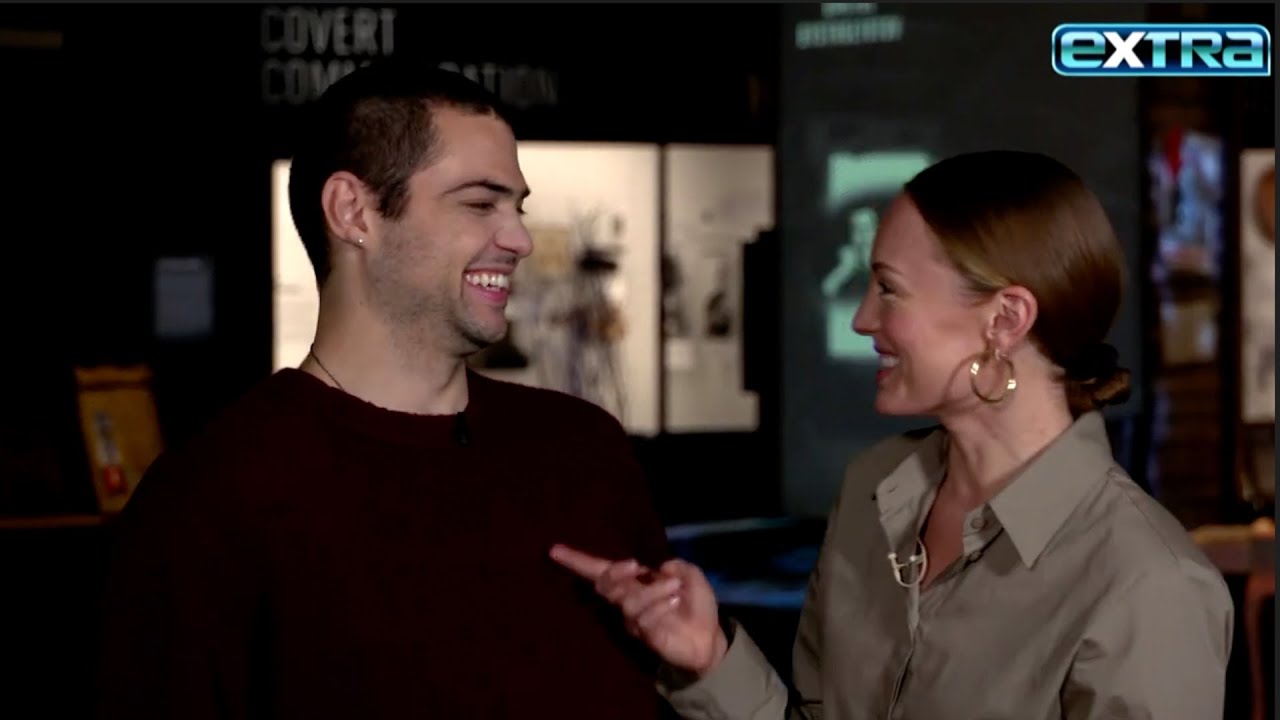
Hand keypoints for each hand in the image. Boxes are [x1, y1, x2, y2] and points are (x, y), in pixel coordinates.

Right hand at [549, 544, 728, 676]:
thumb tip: (660, 567)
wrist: (709, 638)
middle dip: (615, 572)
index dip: (577, 561)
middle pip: (605, 583)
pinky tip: (676, 606)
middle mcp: (627, 600)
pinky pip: (645, 618)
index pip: (601, 570)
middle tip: (635, 566)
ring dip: (654, 590)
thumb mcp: (691, 576)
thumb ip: (676, 566)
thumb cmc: (695, 605)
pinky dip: (662, 606)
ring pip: (629, 600)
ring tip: (676, 590)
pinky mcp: (644, 635)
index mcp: (634, 582)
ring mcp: (633, 620)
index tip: (554, 550)